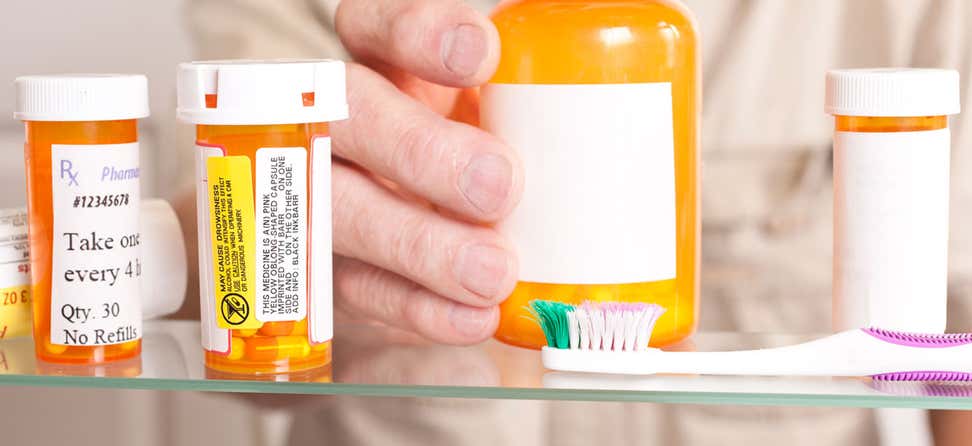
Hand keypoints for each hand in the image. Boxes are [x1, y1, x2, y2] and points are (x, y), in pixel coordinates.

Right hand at [329, 0, 521, 344]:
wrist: (435, 212)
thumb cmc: (487, 141)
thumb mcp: (507, 101)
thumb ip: (545, 90)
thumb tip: (641, 89)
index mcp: (387, 60)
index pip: (377, 23)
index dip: (420, 32)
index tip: (483, 52)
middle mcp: (349, 120)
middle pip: (352, 119)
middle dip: (422, 152)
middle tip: (499, 186)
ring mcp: (329, 194)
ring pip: (343, 212)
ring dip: (419, 246)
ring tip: (492, 273)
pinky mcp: (337, 265)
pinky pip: (361, 290)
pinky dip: (418, 309)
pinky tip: (471, 317)